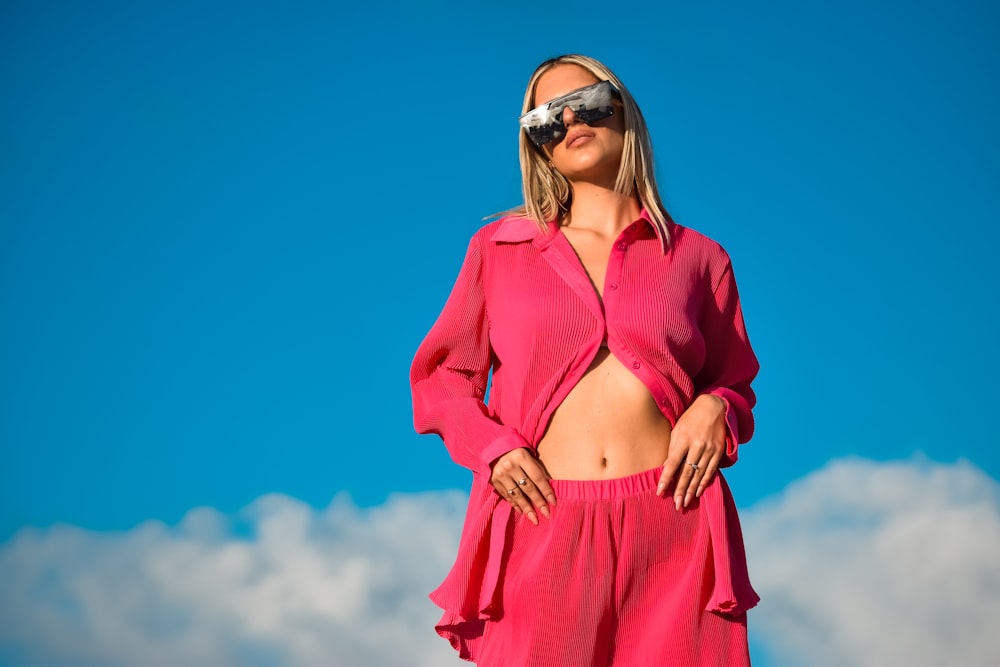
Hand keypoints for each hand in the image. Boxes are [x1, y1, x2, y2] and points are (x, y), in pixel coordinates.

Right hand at [490, 448, 555, 524]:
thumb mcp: (530, 457)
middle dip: (538, 502)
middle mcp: (510, 465)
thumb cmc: (519, 455)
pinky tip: (522, 512)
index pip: (537, 477)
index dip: (546, 491)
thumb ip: (539, 471)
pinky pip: (507, 496)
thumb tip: (550, 490)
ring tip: (534, 519)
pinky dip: (515, 505)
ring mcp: (500, 474)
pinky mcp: (494, 481)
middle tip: (546, 514)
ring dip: (527, 508)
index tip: (553, 503)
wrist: (496, 450)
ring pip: (517, 495)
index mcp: (522, 457)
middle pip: (528, 488)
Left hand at [656, 394, 726, 509]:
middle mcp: (697, 445)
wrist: (714, 407)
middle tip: (676, 505)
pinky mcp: (718, 451)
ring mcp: (710, 449)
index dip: (666, 478)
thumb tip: (667, 467)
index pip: (673, 463)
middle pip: (687, 472)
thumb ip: (672, 448)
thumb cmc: (690, 418)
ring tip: (686, 502)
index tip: (660, 492)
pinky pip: (711, 470)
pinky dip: (705, 482)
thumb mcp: (677, 429)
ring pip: (699, 474)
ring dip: (692, 490)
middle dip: (681, 490)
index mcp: (683, 438)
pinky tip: (699, 492)